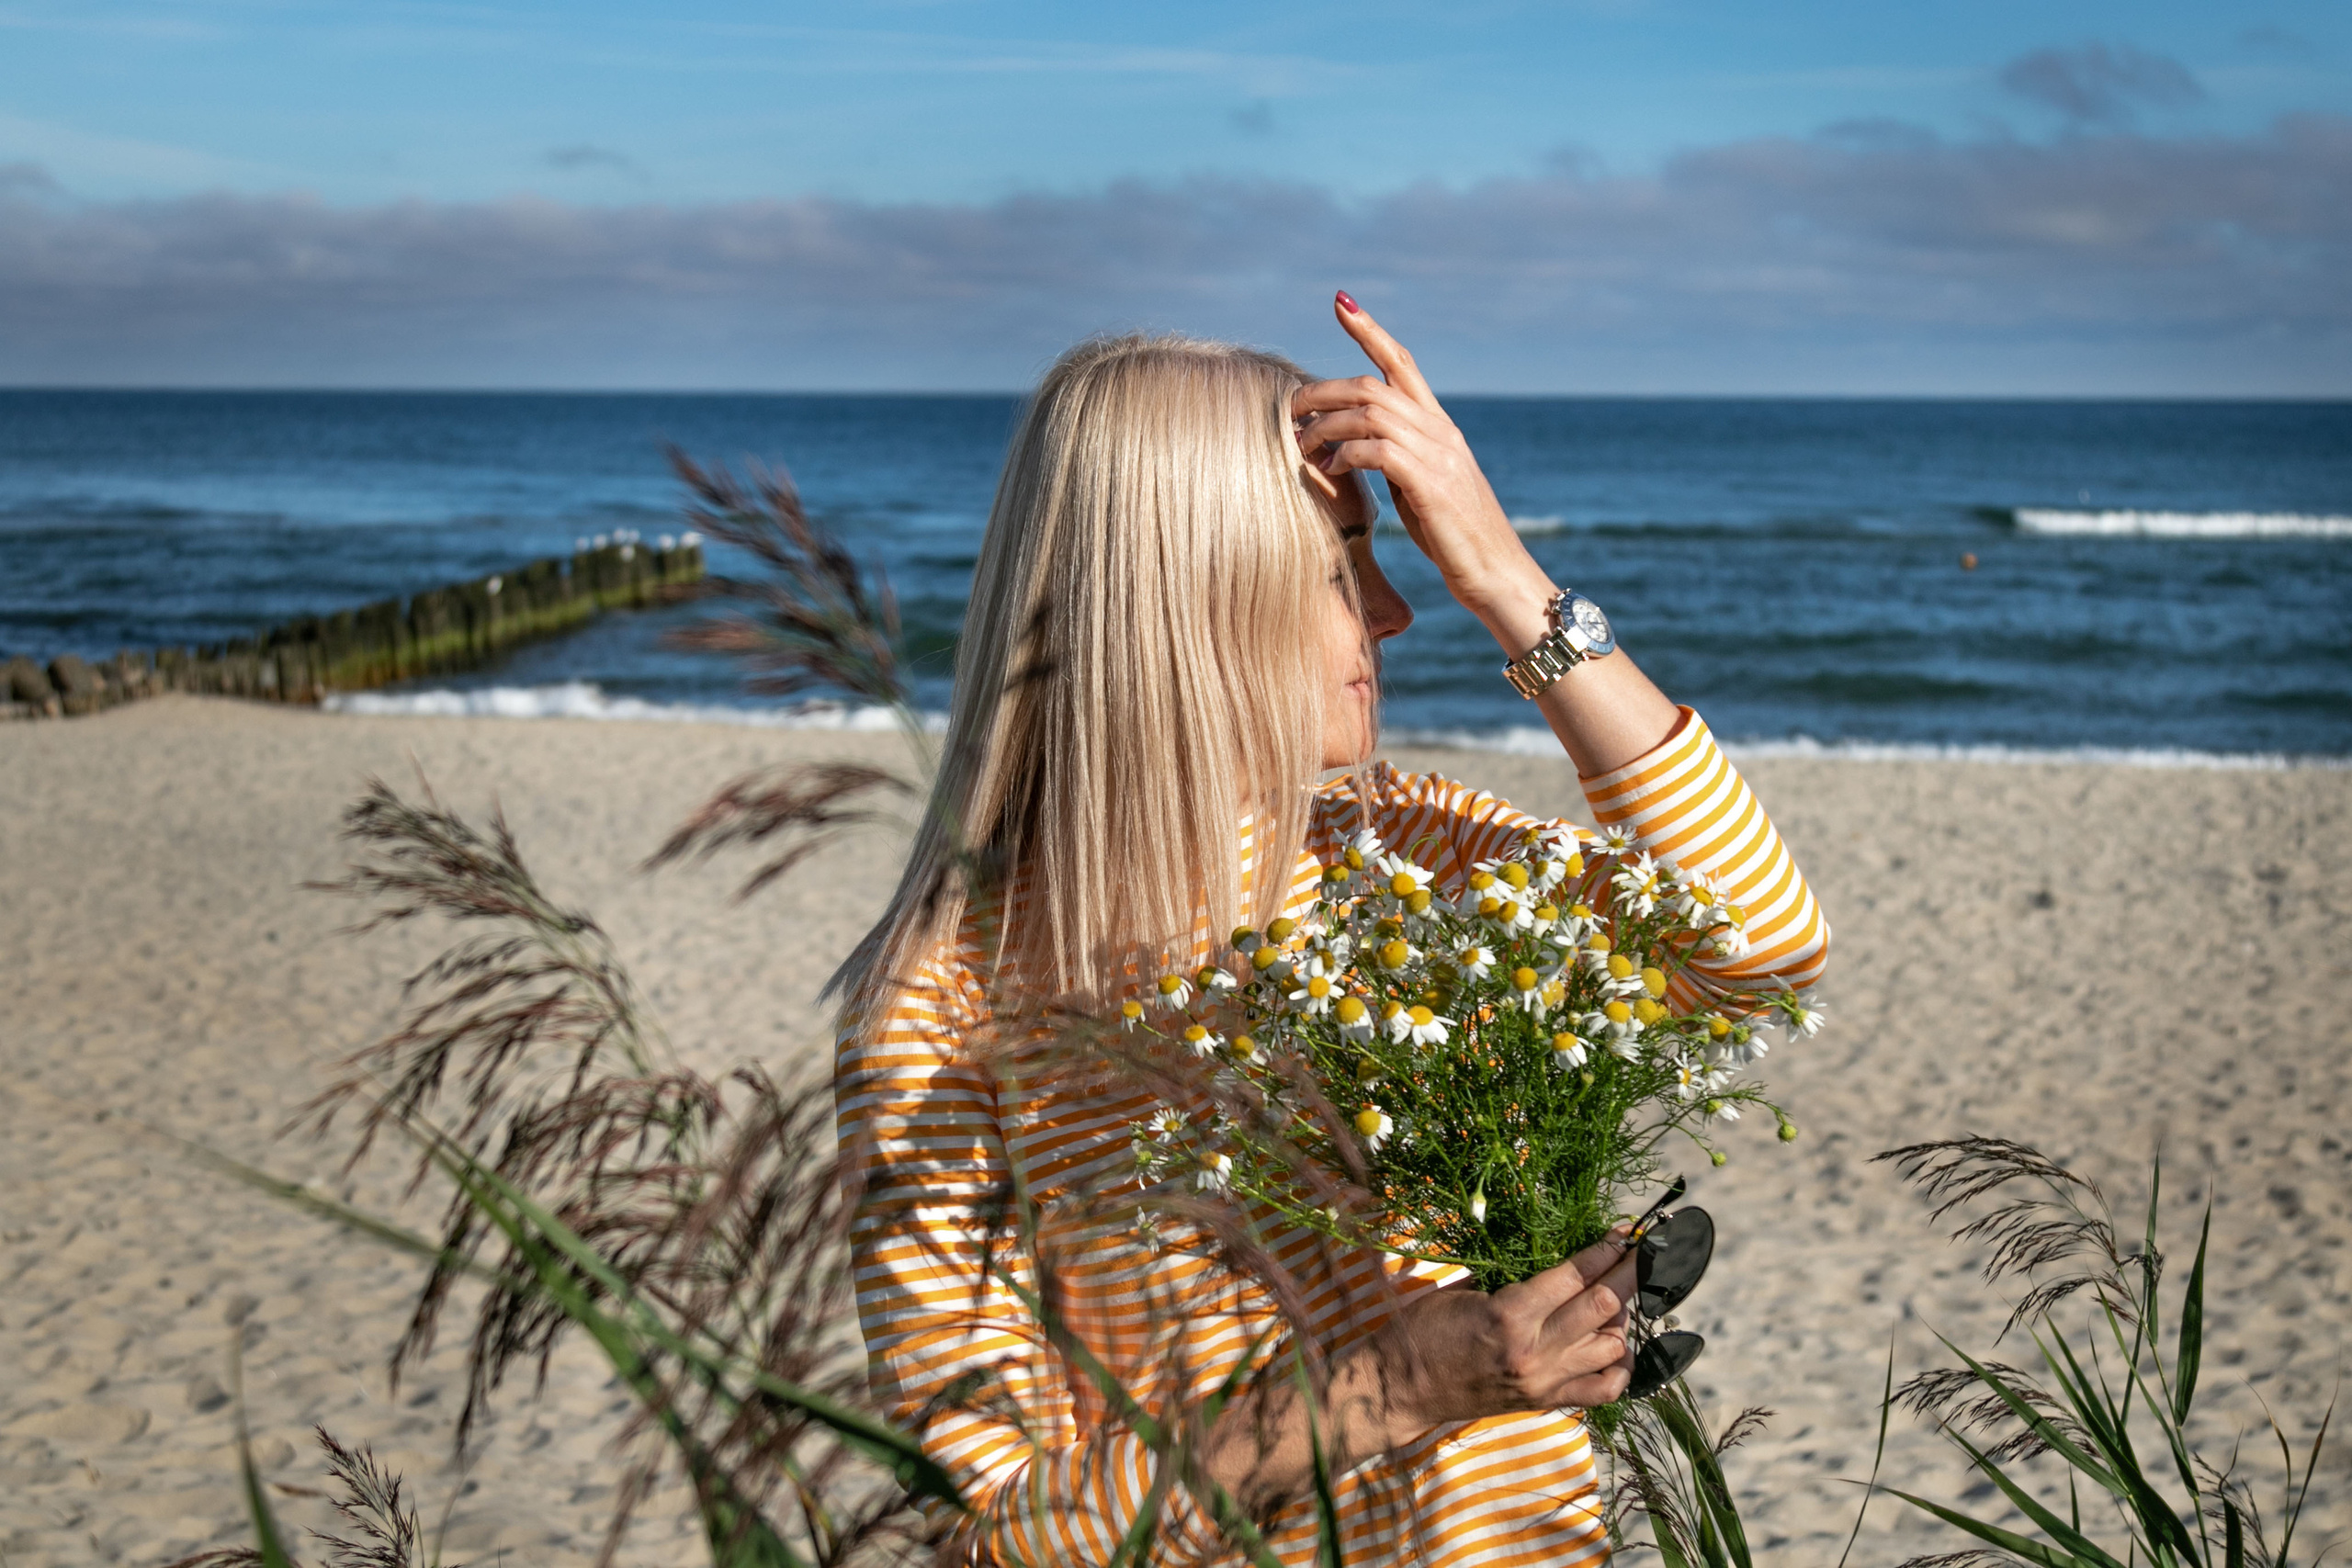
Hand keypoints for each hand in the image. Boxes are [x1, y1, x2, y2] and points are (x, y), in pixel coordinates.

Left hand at [1291, 293, 1555, 638]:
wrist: (1499, 576)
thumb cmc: (1456, 541)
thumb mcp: (1421, 490)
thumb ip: (1395, 462)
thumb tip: (1356, 451)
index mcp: (1439, 427)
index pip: (1403, 364)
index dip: (1371, 331)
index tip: (1342, 304)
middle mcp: (1441, 431)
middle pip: (1373, 385)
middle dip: (1323, 389)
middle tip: (1288, 405)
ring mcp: (1439, 455)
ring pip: (1371, 413)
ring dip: (1327, 425)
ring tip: (1299, 444)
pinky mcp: (1432, 484)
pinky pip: (1379, 451)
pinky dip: (1347, 454)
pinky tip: (1328, 470)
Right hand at [1369, 1230, 1636, 1437]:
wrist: (1401, 1387)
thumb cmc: (1423, 1330)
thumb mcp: (1464, 1292)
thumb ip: (1514, 1282)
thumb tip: (1559, 1260)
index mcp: (1510, 1314)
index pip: (1576, 1276)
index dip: (1606, 1250)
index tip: (1625, 1233)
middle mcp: (1536, 1350)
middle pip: (1605, 1307)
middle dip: (1631, 1273)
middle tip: (1645, 1253)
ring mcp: (1544, 1381)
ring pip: (1611, 1347)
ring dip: (1623, 1318)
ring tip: (1618, 1297)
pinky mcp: (1545, 1402)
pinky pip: (1603, 1389)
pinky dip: (1618, 1365)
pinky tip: (1614, 1345)